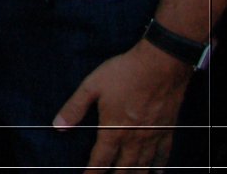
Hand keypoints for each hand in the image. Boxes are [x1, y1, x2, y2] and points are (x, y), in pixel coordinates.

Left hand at [54, 41, 192, 172]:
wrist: (160, 64)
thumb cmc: (124, 73)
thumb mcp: (91, 86)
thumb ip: (74, 108)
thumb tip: (58, 126)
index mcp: (114, 129)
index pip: (101, 159)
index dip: (93, 172)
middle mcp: (134, 138)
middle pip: (124, 168)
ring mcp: (153, 135)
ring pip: (144, 165)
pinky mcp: (168, 129)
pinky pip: (165, 154)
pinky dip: (160, 166)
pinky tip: (158, 172)